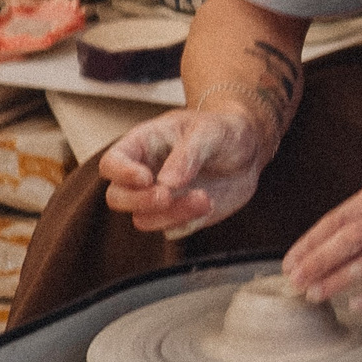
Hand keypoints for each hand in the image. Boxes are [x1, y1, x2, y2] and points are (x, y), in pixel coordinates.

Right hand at [100, 107, 270, 238]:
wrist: (249, 151)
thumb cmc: (223, 130)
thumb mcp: (209, 131)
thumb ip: (187, 154)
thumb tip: (166, 182)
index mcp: (142, 145)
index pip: (112, 163)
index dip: (121, 174)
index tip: (147, 178)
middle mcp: (144, 174)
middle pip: (117, 198)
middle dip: (139, 201)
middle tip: (167, 196)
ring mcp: (160, 198)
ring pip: (144, 219)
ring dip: (172, 215)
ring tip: (205, 198)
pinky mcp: (179, 217)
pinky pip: (172, 231)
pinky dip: (188, 223)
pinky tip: (209, 204)